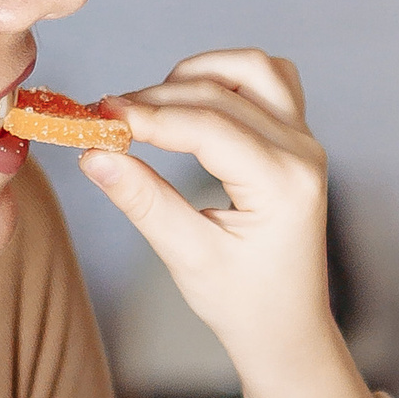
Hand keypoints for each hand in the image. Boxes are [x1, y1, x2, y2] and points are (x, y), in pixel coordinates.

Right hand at [80, 49, 393, 397]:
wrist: (287, 327)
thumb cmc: (242, 304)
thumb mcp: (188, 257)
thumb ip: (143, 201)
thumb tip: (93, 152)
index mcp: (283, 184)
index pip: (207, 126)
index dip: (147, 115)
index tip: (95, 116)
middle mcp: (302, 152)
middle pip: (221, 93)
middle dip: (157, 98)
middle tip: (103, 117)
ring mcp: (305, 141)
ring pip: (252, 70)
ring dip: (197, 74)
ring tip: (149, 107)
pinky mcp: (297, 139)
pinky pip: (269, 82)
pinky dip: (227, 78)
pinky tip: (192, 102)